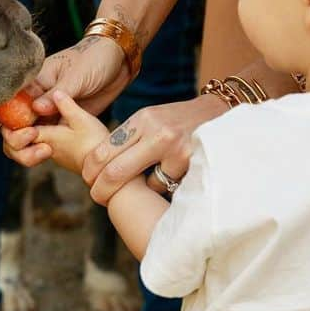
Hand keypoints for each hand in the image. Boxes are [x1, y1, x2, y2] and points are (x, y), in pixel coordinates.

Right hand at [0, 37, 126, 169]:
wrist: (118, 64)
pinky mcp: (62, 123)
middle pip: (13, 123)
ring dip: (27, 148)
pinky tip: (49, 153)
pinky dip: (40, 150)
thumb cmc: (95, 60)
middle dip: (15, 137)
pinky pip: (44, 140)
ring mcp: (48, 112)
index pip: (10, 101)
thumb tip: (37, 109)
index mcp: (35, 81)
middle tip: (32, 138)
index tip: (16, 129)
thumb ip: (57, 93)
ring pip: (26, 135)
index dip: (5, 117)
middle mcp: (36, 98)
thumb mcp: (77, 75)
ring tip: (45, 152)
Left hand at [82, 94, 227, 204]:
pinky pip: (166, 186)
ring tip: (147, 180)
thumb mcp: (152, 119)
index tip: (88, 180)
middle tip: (97, 197)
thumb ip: (129, 138)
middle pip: (115, 171)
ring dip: (140, 189)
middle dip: (101, 190)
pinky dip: (164, 186)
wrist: (220, 113)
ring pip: (142, 184)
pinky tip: (173, 174)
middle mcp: (155, 132)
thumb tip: (98, 165)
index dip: (91, 170)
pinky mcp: (190, 162)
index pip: (104, 150)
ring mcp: (174, 148)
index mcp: (142, 119)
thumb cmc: (179, 120)